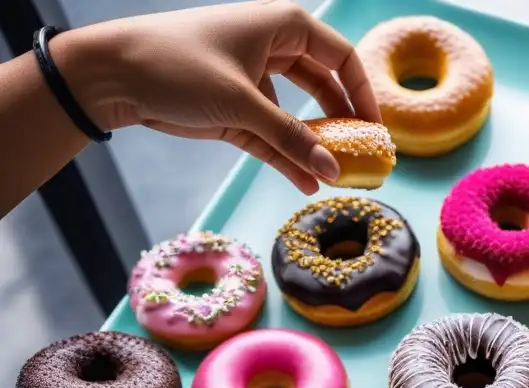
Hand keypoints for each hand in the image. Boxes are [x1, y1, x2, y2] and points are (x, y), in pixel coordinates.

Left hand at [61, 0, 378, 193]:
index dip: (363, 93)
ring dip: (316, 146)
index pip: (341, 57)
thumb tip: (333, 170)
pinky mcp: (237, 112)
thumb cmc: (178, 66)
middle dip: (344, 122)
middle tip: (366, 155)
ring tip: (339, 176)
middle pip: (325, 87)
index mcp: (283, 26)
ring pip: (299, 116)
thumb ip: (291, 139)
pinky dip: (289, 158)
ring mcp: (255, 82)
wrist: (113, 75)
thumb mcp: (242, 103)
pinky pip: (274, 137)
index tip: (379, 130)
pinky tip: (308, 183)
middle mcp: (274, 49)